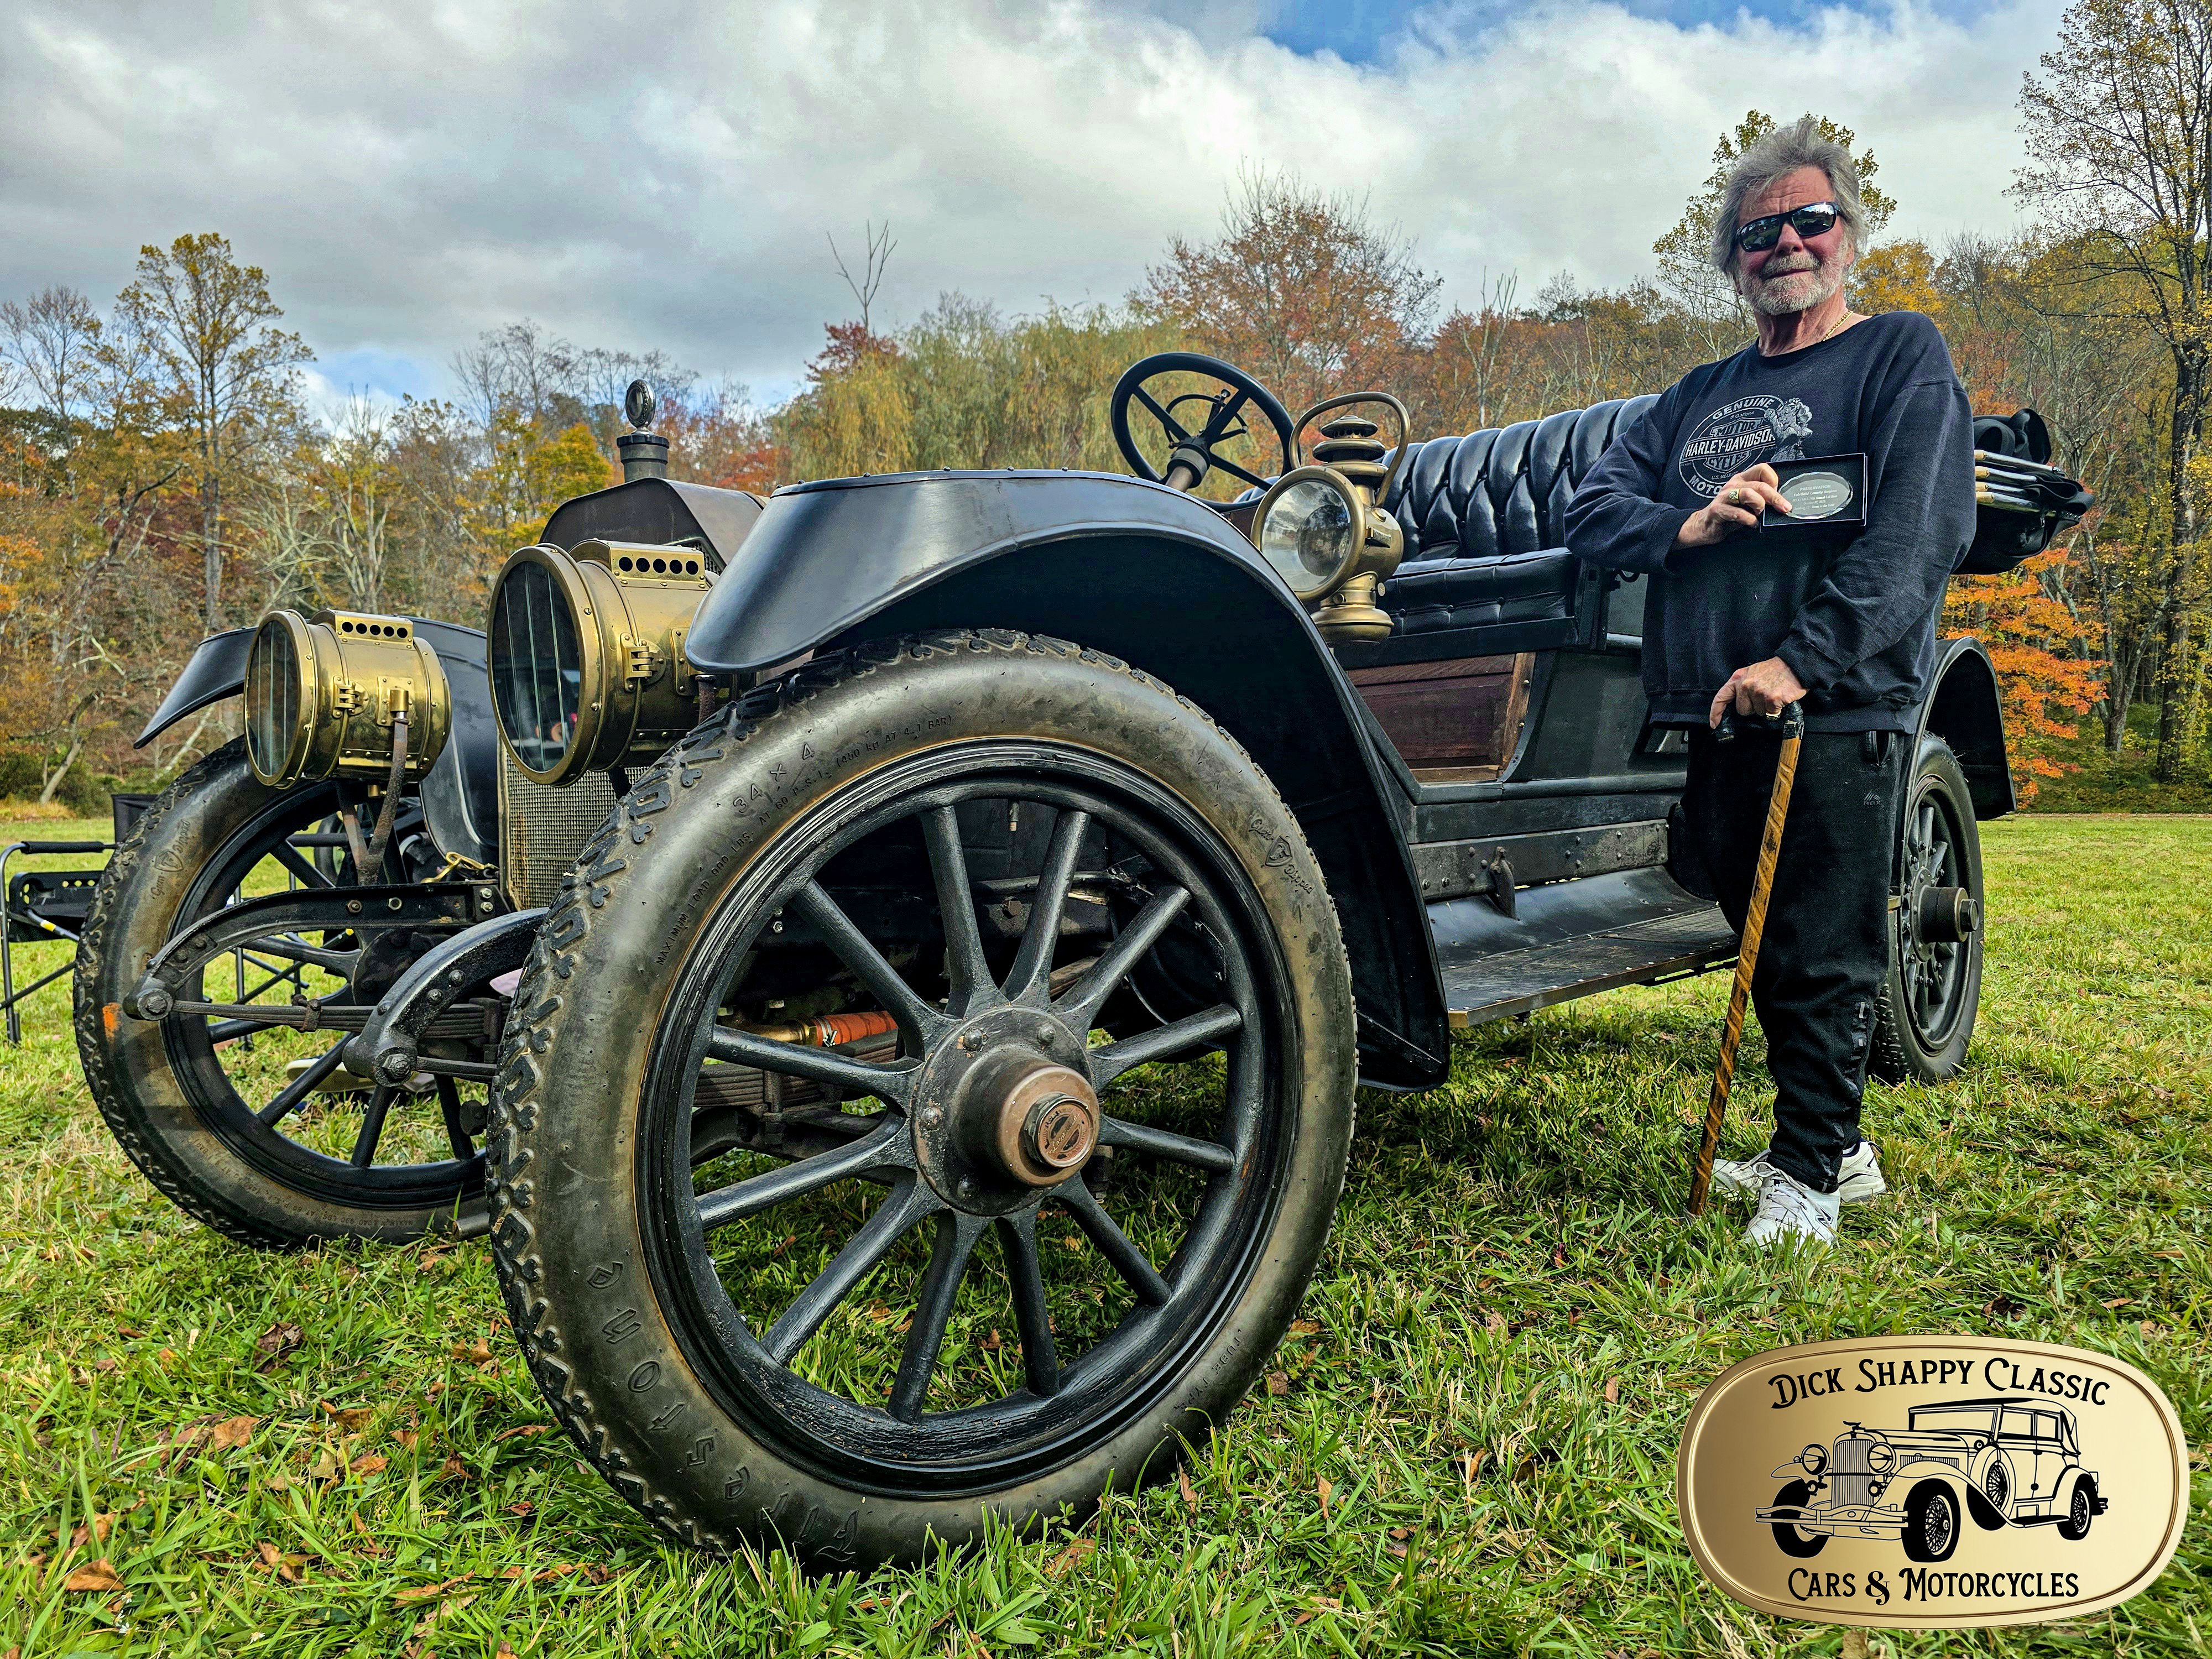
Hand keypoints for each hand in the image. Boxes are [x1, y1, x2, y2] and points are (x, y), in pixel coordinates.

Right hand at [1675, 464, 1792, 547]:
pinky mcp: (1717, 510)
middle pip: (1759, 485)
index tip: (1778, 494)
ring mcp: (1724, 497)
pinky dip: (1749, 520)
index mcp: (1742, 479)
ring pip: (1748, 494)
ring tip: (1760, 514)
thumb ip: (1761, 498)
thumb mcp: (1747, 503)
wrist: (1705, 526)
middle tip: (1784, 508)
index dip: (1774, 480)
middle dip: (1775, 497)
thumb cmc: (1729, 514)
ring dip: (1760, 506)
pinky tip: (1751, 524)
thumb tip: (1781, 502)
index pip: (1762, 469)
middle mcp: (1733, 485)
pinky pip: (1736, 513)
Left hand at [1708, 657, 1806, 728]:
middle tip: (1764, 696)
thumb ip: (1742, 686)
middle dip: (1752, 708)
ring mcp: (1758, 692)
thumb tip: (1738, 704)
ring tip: (1773, 693)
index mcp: (1738, 678)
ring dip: (1766, 708)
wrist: (1795, 664)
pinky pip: (1771, 713)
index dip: (1716, 712)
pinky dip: (1777, 709)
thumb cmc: (1775, 670)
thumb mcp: (1752, 672)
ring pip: (1758, 713)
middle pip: (1742, 710)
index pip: (1721, 697)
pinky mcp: (1772, 699)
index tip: (1714, 723)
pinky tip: (1780, 697)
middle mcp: (1746, 685)